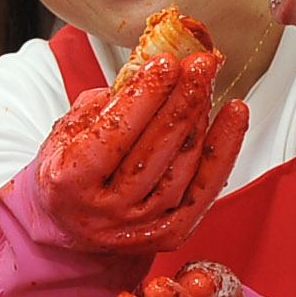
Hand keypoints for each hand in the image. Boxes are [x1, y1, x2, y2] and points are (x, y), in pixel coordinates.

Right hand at [35, 53, 246, 254]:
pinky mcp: (171, 234)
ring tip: (206, 81)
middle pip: (156, 146)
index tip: (165, 63)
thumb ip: (97, 108)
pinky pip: (207, 186)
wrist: (70, 232)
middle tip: (199, 64)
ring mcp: (141, 225)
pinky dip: (225, 147)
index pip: (115, 132)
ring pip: (183, 163)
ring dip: (200, 115)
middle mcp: (106, 209)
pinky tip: (234, 114)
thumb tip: (141, 76)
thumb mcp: (61, 137)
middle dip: (182, 97)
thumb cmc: (67, 177)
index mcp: (71, 182)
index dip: (145, 95)